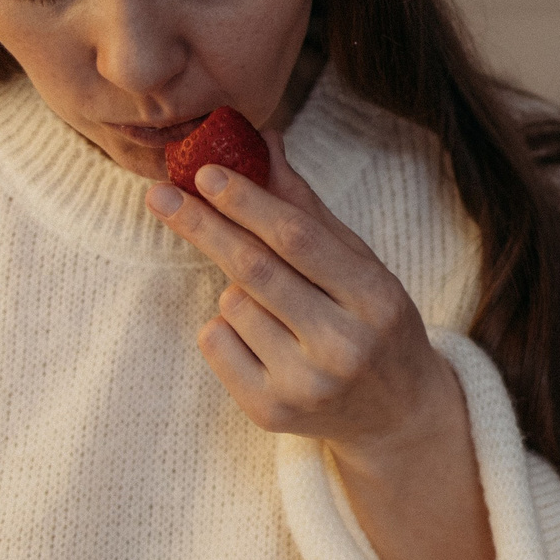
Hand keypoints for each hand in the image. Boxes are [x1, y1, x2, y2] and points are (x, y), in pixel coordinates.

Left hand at [145, 131, 461, 468]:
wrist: (398, 415)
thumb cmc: (376, 324)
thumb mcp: (362, 266)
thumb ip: (309, 210)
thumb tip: (264, 144)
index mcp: (375, 300)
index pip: (299, 240)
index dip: (248, 202)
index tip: (207, 174)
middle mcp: (343, 347)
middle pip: (254, 270)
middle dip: (204, 225)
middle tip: (161, 194)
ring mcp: (306, 385)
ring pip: (231, 304)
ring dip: (233, 288)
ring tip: (273, 307)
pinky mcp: (271, 413)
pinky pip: (215, 342)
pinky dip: (223, 325)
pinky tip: (261, 339)